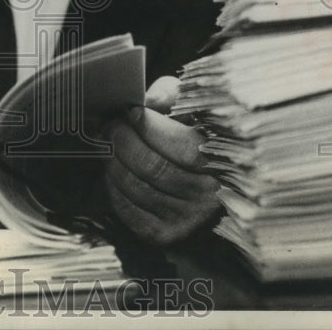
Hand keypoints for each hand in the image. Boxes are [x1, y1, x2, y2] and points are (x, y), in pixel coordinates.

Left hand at [104, 76, 220, 245]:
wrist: (201, 191)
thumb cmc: (195, 139)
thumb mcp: (192, 110)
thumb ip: (173, 96)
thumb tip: (148, 100)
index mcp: (223, 166)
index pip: (185, 148)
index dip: (151, 127)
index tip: (131, 110)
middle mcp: (208, 199)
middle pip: (154, 168)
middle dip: (124, 140)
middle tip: (110, 124)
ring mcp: (185, 221)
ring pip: (136, 187)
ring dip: (114, 160)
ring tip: (107, 142)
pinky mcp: (163, 236)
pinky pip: (126, 209)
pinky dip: (113, 185)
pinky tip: (114, 168)